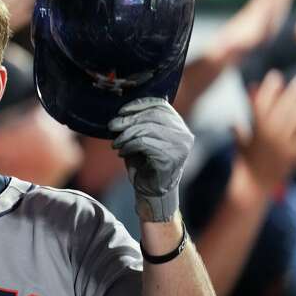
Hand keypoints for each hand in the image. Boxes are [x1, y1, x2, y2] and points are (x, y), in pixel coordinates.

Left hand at [109, 98, 193, 221]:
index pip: (160, 105)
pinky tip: (122, 152)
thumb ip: (139, 122)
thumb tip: (123, 111)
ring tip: (116, 143)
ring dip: (126, 135)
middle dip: (129, 119)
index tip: (122, 111)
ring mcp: (180, 146)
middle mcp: (183, 134)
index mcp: (178, 125)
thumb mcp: (142, 137)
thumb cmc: (145, 162)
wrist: (152, 190)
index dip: (139, 105)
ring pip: (147, 128)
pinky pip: (144, 143)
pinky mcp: (171, 158)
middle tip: (112, 126)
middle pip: (153, 115)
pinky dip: (129, 146)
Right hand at [236, 71, 295, 190]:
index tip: (275, 75)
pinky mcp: (292, 154)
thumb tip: (233, 121)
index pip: (261, 103)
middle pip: (281, 108)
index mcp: (254, 129)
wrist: (252, 184)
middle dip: (291, 93)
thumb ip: (238, 130)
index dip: (268, 88)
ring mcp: (281, 144)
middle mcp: (268, 135)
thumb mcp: (240, 143)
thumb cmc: (245, 163)